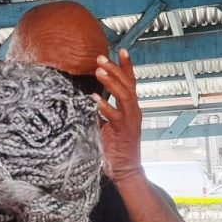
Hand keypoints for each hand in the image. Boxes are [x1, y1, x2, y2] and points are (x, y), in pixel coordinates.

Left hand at [92, 49, 145, 182]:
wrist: (125, 170)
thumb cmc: (115, 148)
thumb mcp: (107, 124)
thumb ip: (102, 111)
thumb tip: (88, 97)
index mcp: (130, 108)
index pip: (131, 82)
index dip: (127, 66)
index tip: (121, 50)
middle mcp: (133, 111)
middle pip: (128, 84)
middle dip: (115, 69)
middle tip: (101, 57)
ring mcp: (130, 121)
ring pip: (125, 96)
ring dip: (112, 82)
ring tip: (99, 70)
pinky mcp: (124, 132)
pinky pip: (115, 116)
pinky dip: (105, 106)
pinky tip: (94, 98)